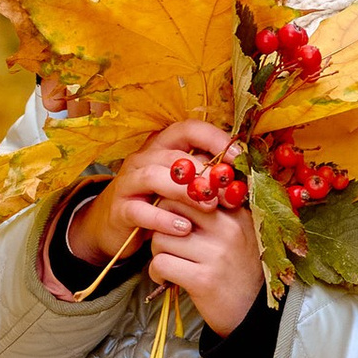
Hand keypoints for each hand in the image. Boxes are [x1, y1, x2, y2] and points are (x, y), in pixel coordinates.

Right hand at [70, 117, 239, 266]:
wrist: (116, 228)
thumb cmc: (158, 204)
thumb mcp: (183, 189)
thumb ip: (206, 180)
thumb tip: (242, 180)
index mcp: (163, 146)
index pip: (189, 129)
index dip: (215, 139)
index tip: (238, 156)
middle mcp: (144, 159)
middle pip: (174, 155)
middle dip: (205, 173)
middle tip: (228, 192)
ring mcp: (129, 182)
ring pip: (154, 177)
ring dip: (185, 192)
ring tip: (210, 207)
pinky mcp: (120, 209)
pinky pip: (140, 210)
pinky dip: (163, 219)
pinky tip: (184, 228)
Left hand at [147, 193, 266, 337]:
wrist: (253, 314)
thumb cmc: (239, 270)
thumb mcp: (238, 234)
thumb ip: (214, 213)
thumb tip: (174, 193)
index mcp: (236, 214)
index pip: (191, 191)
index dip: (174, 205)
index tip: (175, 221)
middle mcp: (228, 230)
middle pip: (170, 208)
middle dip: (161, 225)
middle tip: (168, 242)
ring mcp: (216, 255)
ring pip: (161, 238)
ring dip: (158, 252)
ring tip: (170, 263)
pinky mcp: (203, 280)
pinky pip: (161, 263)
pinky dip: (157, 273)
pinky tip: (167, 279)